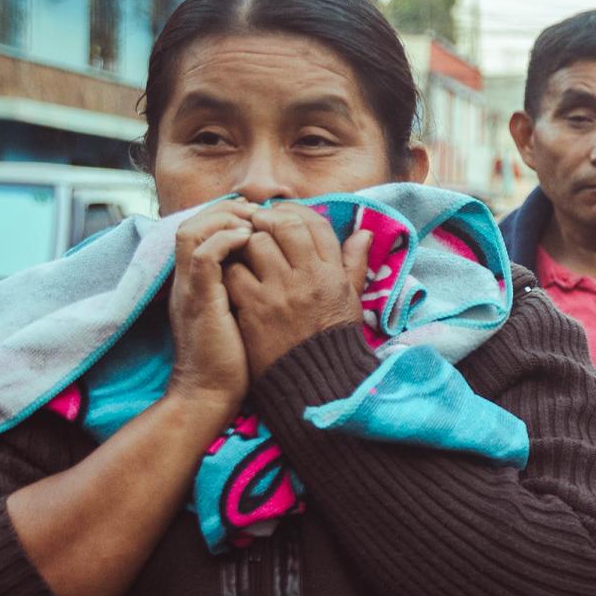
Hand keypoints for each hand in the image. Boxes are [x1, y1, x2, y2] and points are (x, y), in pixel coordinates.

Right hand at [166, 204, 254, 415]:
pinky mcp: (198, 301)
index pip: (203, 229)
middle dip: (227, 209)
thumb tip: (276, 267)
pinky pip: (203, 257)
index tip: (261, 217)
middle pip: (194, 221)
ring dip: (225, 219)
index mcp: (199, 281)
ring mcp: (190, 288)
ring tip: (254, 223)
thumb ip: (249, 287)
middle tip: (259, 213)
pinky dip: (225, 241)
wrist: (211, 395)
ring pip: (193, 230)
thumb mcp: (241, 314)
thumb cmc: (233, 360)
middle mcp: (189, 280)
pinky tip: (248, 240)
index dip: (229, 215)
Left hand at [222, 201, 370, 379]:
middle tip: (257, 226)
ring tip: (244, 252)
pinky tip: (234, 278)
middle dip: (266, 220)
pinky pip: (234, 272)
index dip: (293, 211)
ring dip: (246, 243)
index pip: (313, 223)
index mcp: (331, 273)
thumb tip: (363, 233)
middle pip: (282, 225)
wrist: (314, 383)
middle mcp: (307, 277)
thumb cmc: (332, 340)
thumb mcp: (352, 301)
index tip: (280, 215)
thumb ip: (354, 264)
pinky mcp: (253, 308)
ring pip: (254, 243)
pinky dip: (231, 271)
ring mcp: (278, 292)